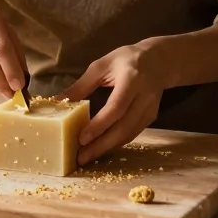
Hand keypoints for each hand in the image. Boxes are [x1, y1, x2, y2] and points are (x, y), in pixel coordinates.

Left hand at [62, 40, 166, 165]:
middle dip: (101, 145)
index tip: (81, 139)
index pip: (116, 107)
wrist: (159, 60)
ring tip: (87, 157)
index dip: (99, 125)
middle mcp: (144, 96)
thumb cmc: (126, 59)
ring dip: (107, 148)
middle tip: (81, 158)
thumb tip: (58, 101)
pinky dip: (116, 143)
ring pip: (129, 134)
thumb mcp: (101, 65)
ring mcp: (150, 108)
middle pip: (123, 127)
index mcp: (131, 79)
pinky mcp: (151, 117)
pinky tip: (101, 148)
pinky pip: (132, 134)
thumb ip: (81, 85)